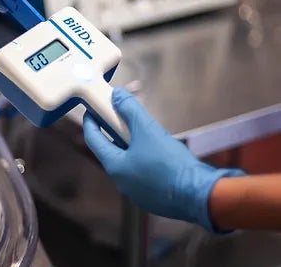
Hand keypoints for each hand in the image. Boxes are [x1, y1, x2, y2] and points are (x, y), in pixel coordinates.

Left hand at [83, 88, 244, 230]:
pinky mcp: (153, 195)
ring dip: (131, 142)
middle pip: (111, 149)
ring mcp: (138, 191)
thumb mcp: (147, 129)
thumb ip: (129, 110)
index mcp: (115, 166)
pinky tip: (157, 148)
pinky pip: (142, 171)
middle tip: (121, 114)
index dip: (91, 122)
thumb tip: (117, 95)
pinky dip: (143, 156)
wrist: (199, 194)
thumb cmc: (169, 162)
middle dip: (115, 129)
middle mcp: (122, 181)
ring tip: (142, 128)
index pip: (93, 140)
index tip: (91, 110)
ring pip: (128, 160)